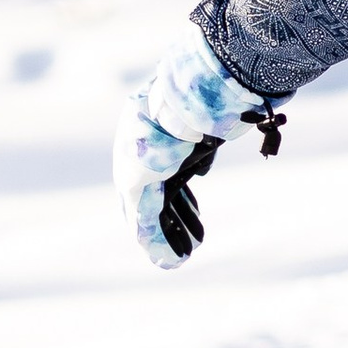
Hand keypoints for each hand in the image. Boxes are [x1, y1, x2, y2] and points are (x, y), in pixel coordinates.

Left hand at [113, 30, 283, 271]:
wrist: (197, 88)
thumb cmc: (214, 96)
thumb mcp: (211, 123)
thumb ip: (205, 144)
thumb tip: (202, 168)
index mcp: (155, 130)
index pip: (168, 172)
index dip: (184, 199)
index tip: (198, 216)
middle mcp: (140, 149)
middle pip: (156, 194)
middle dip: (175, 219)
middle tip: (190, 240)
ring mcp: (135, 165)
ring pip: (150, 211)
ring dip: (169, 236)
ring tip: (184, 257)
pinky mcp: (134, 181)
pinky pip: (145, 219)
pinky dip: (157, 242)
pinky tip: (170, 259)